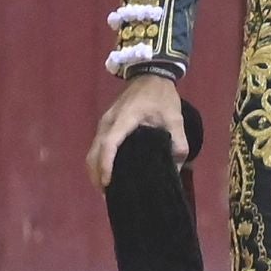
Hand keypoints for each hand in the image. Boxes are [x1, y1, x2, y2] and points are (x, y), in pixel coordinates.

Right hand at [87, 74, 185, 188]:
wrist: (150, 75)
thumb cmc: (162, 96)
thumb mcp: (175, 118)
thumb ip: (178, 142)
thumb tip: (176, 168)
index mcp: (124, 119)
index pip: (109, 144)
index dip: (106, 164)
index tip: (108, 183)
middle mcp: (108, 122)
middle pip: (94, 152)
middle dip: (97, 174)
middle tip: (109, 195)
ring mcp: (104, 123)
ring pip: (92, 150)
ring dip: (95, 169)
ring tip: (108, 189)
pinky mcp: (106, 125)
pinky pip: (97, 146)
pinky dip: (98, 161)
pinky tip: (109, 173)